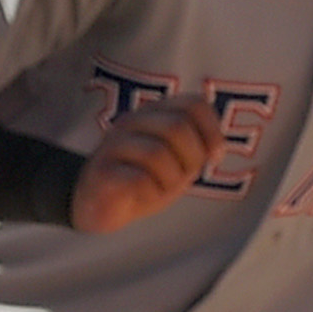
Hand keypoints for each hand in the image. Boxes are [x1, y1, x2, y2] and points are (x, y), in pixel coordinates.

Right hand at [71, 96, 221, 232]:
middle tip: (181, 177)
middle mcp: (132, 121)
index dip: (211, 132)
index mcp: (154, 113)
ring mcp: (113, 144)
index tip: (212, 156)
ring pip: (157, 154)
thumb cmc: (141, 180)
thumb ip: (196, 144)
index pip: (194, 104)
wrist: (95, 207)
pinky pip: (137, 179)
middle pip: (178, 127)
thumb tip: (217, 148)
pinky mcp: (100, 171)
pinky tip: (142, 196)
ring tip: (159, 188)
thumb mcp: (177, 160)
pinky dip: (150, 193)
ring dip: (169, 180)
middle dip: (190, 159)